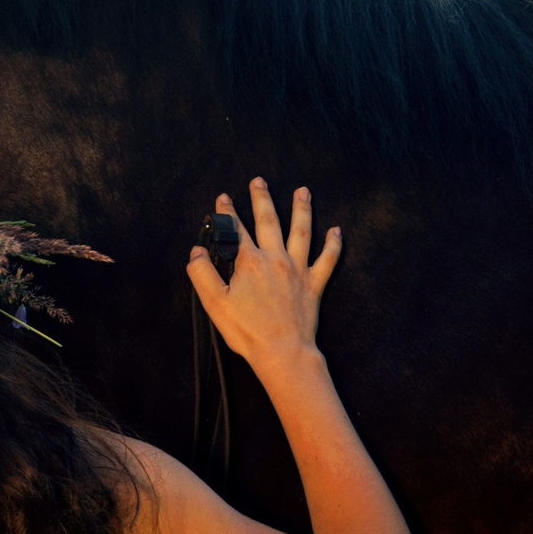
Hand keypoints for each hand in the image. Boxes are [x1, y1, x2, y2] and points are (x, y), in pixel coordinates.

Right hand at [185, 178, 341, 370]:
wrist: (282, 351)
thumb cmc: (247, 330)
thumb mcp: (214, 303)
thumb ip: (202, 274)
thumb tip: (196, 252)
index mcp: (250, 262)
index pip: (235, 230)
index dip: (226, 212)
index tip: (222, 199)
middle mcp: (276, 259)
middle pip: (269, 221)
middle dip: (262, 199)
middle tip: (259, 181)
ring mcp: (299, 270)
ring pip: (302, 231)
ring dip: (302, 209)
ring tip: (303, 191)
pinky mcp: (314, 284)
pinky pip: (327, 259)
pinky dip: (333, 244)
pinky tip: (336, 230)